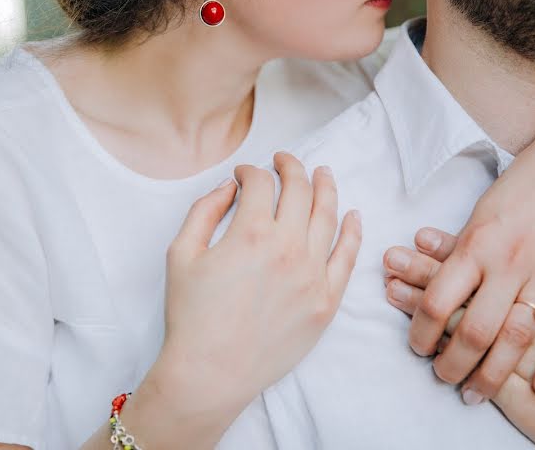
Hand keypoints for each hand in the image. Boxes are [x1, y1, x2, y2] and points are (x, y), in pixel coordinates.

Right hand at [152, 153, 361, 421]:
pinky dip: (353, 232)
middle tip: (284, 161)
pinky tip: (353, 215)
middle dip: (291, 167)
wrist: (211, 373)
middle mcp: (288, 248)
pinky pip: (347, 258)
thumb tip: (230, 187)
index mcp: (251, 233)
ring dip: (326, 188)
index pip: (261, 183)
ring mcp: (313, 275)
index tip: (244, 176)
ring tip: (322, 173)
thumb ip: (204, 210)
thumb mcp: (181, 253)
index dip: (251, 171)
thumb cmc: (191, 315)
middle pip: (300, 191)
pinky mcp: (326, 302)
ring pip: (329, 217)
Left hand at [404, 123, 534, 401]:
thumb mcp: (478, 213)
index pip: (438, 300)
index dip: (420, 331)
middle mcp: (510, 261)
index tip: (416, 346)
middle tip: (443, 378)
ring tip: (477, 393)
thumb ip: (456, 251)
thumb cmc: (520, 187)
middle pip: (476, 329)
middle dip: (454, 363)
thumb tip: (418, 269)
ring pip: (519, 337)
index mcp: (477, 244)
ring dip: (495, 373)